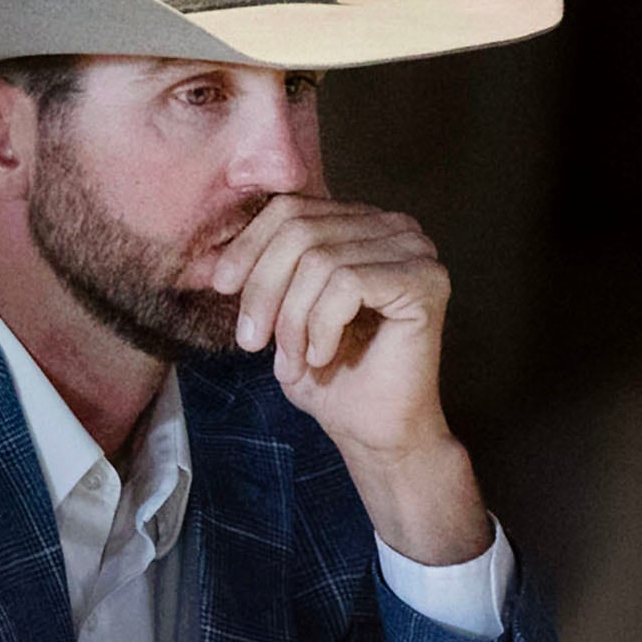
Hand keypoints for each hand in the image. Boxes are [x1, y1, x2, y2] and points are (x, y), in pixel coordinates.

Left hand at [194, 195, 488, 562]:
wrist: (373, 432)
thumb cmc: (330, 374)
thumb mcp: (283, 310)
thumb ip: (265, 267)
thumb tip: (217, 253)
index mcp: (361, 223)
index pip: (290, 208)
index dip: (249, 246)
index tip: (222, 290)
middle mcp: (395, 226)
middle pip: (301, 230)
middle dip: (264, 290)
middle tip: (253, 343)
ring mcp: (416, 250)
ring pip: (319, 260)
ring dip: (292, 321)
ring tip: (292, 362)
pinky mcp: (425, 281)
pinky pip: (347, 284)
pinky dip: (321, 327)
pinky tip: (323, 357)